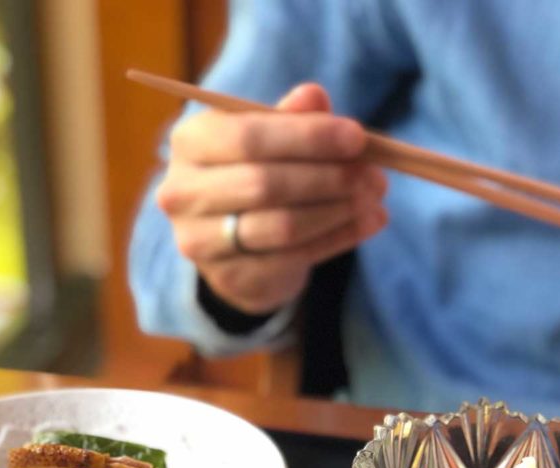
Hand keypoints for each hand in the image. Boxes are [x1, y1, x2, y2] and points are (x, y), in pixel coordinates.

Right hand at [155, 83, 387, 314]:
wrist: (230, 244)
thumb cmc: (251, 172)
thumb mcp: (266, 138)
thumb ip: (288, 118)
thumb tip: (315, 96)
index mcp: (190, 143)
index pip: (249, 138)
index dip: (307, 138)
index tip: (357, 137)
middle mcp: (184, 194)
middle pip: (265, 185)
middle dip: (328, 177)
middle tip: (374, 173)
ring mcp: (202, 243)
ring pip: (283, 227)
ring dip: (338, 211)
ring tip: (375, 197)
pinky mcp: (231, 278)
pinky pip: (295, 259)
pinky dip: (340, 238)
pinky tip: (369, 222)